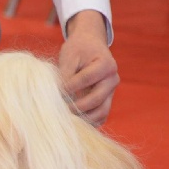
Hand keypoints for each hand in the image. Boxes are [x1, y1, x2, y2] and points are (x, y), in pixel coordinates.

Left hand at [58, 10, 119, 126]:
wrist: (90, 46)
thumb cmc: (78, 49)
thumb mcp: (69, 56)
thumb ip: (65, 74)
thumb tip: (58, 95)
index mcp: (106, 64)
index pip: (87, 79)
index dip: (70, 87)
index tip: (56, 91)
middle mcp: (112, 80)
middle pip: (97, 99)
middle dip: (76, 107)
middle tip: (60, 110)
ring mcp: (111, 92)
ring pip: (101, 112)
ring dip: (83, 118)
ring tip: (66, 119)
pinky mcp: (106, 101)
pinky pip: (100, 117)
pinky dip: (88, 122)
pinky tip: (73, 121)